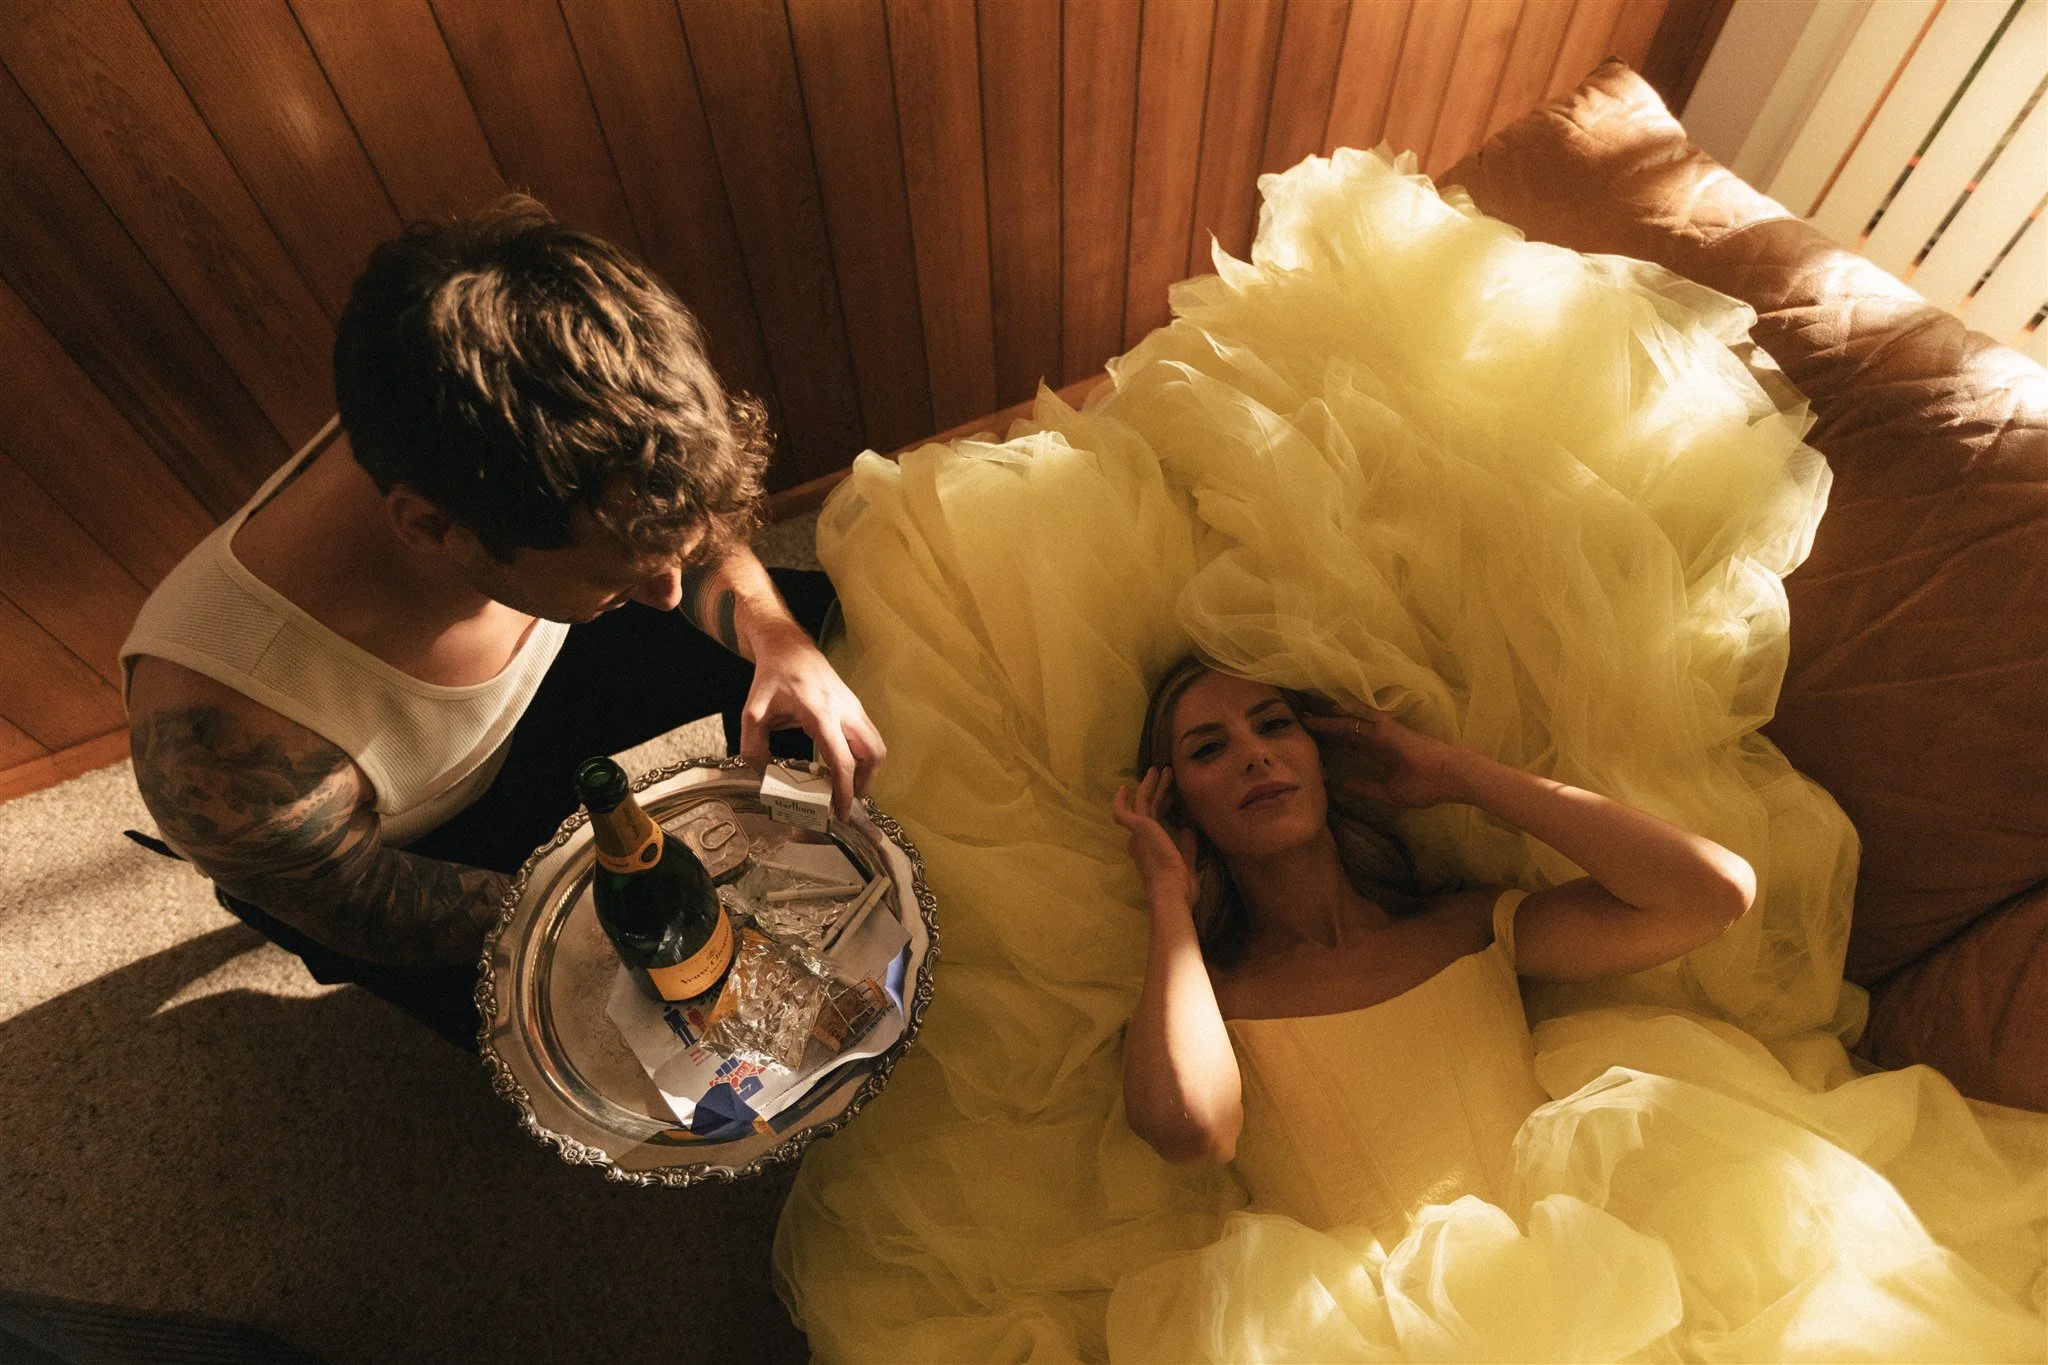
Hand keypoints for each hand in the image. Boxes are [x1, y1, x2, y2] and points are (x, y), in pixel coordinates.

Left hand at [738, 620, 885, 818]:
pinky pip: (869, 736)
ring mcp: (854, 707)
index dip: (844, 791)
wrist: (789, 648)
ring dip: (867, 770)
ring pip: (876, 746)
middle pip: (873, 754)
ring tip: (845, 785)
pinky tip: (842, 764)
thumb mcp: (753, 714)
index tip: (841, 812)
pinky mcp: (856, 706)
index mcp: (820, 714)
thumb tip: (765, 777)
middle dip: (864, 782)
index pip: (842, 760)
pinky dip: (863, 756)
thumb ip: (754, 748)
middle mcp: (845, 711)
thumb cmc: (772, 679)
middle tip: (846, 800)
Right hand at [1111, 766, 1200, 914]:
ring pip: (1142, 802)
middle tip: (1163, 774)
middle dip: (1156, 791)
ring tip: (1160, 770)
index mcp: (1149, 849)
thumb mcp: (1186, 862)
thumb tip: (1188, 829)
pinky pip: (1124, 810)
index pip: (1154, 822)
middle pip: (1147, 808)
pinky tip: (1125, 787)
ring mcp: (1138, 833)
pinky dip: (1121, 800)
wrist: (1171, 890)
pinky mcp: (1139, 826)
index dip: (1162, 806)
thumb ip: (1187, 846)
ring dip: (1151, 785)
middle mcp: (1140, 840)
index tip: (1172, 797)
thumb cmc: (1179, 885)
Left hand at [1301, 706, 1466, 807]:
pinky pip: (1363, 717)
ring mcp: (1383, 732)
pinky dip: (1347, 712)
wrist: (1451, 777)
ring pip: (1350, 723)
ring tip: (1307, 716)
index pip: (1352, 746)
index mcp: (1381, 755)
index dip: (1334, 743)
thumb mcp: (1389, 793)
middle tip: (1303, 722)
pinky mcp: (1388, 728)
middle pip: (1346, 731)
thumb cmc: (1427, 786)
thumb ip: (1367, 787)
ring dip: (1329, 720)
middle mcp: (1379, 740)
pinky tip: (1329, 709)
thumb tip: (1344, 785)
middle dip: (1326, 728)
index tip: (1314, 742)